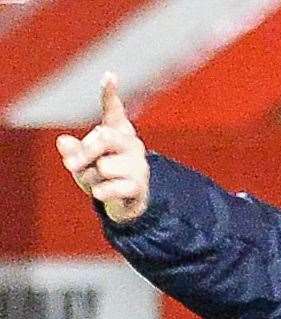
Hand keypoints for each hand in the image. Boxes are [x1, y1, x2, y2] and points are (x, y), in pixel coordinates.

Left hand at [56, 72, 149, 222]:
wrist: (125, 203)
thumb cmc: (102, 176)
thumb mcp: (82, 163)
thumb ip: (73, 152)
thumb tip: (63, 141)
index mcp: (119, 133)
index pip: (114, 111)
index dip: (110, 93)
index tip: (109, 75)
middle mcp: (132, 145)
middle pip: (104, 138)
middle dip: (84, 152)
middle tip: (69, 166)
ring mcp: (138, 165)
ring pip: (104, 166)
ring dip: (92, 178)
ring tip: (98, 182)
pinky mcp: (139, 185)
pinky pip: (111, 186)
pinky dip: (100, 192)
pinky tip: (101, 194)